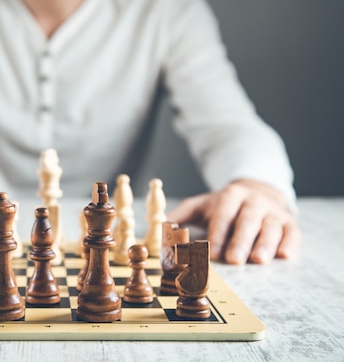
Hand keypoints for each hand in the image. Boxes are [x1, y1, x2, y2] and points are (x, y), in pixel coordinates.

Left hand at [166, 179, 300, 263]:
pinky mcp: (290, 222)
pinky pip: (292, 232)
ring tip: (258, 260)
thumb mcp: (201, 205)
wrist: (258, 191)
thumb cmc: (224, 205)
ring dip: (265, 243)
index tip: (212, 252)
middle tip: (233, 259)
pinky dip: (289, 243)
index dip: (218, 233)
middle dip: (240, 240)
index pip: (223, 214)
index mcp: (230, 195)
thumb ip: (180, 216)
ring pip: (271, 226)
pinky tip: (285, 255)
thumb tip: (159, 230)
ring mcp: (274, 211)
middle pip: (248, 219)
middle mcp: (254, 201)